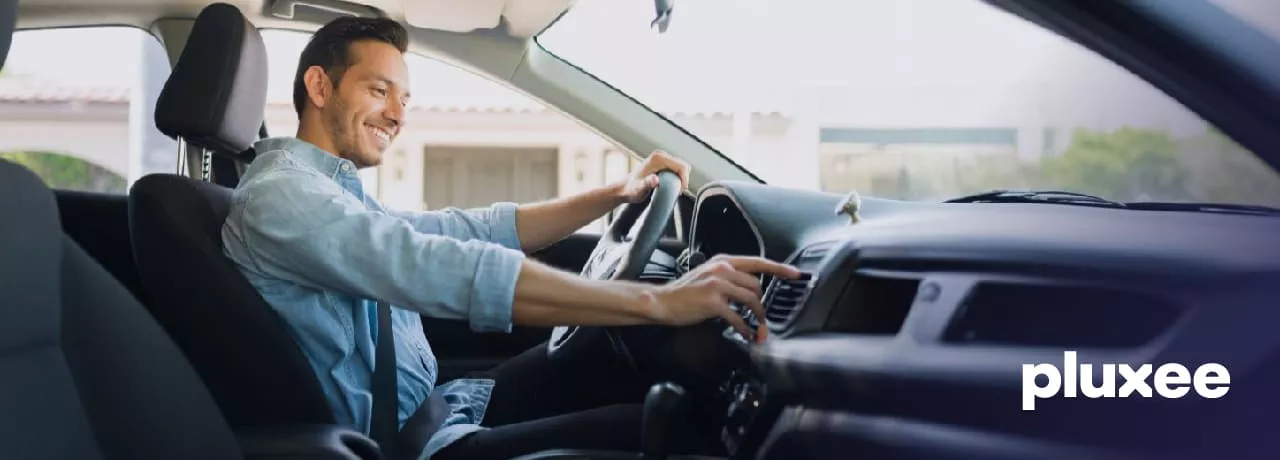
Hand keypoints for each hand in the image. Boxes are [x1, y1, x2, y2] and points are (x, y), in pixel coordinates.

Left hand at [619, 150, 690, 203]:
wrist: (624, 188)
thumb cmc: (631, 190)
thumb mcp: (639, 190)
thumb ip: (647, 184)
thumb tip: (655, 180)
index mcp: (658, 158)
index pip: (682, 166)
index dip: (684, 180)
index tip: (679, 191)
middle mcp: (661, 155)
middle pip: (683, 166)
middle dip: (683, 179)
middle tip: (675, 192)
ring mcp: (661, 158)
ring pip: (681, 168)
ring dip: (680, 179)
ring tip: (671, 190)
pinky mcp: (662, 162)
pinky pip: (676, 169)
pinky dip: (676, 178)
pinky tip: (669, 186)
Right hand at [646, 255, 801, 341]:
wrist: (662, 301)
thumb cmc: (684, 292)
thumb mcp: (708, 276)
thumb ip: (729, 278)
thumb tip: (750, 288)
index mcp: (723, 261)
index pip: (758, 262)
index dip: (780, 268)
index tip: (795, 274)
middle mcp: (722, 269)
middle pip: (757, 285)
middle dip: (763, 304)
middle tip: (762, 316)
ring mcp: (718, 285)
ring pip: (752, 300)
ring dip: (758, 316)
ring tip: (758, 327)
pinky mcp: (713, 302)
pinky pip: (738, 317)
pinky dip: (746, 328)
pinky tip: (747, 334)